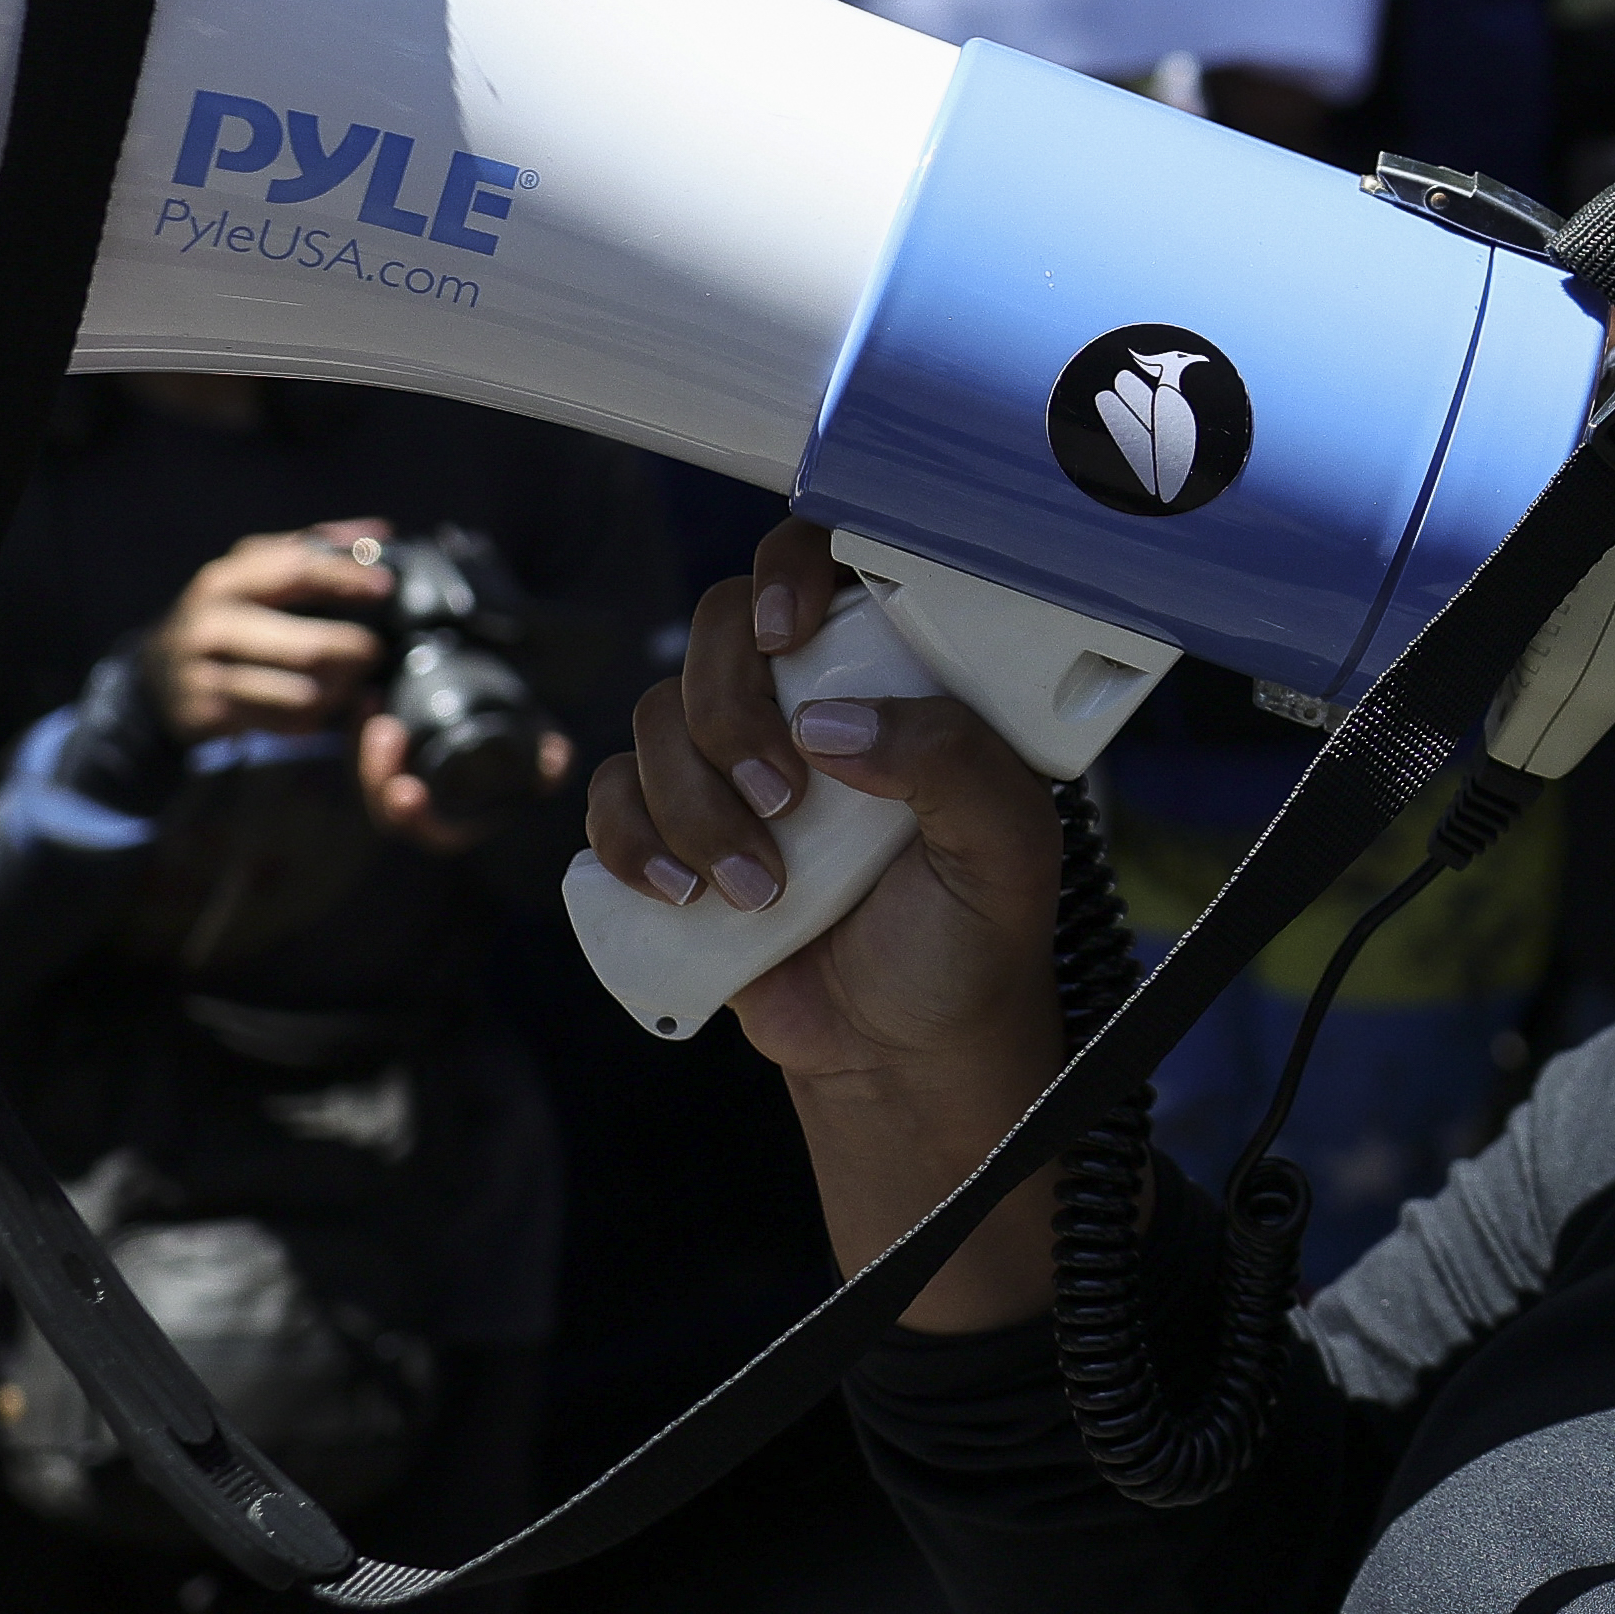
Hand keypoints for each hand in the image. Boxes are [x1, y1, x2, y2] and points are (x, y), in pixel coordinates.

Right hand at [143, 526, 393, 744]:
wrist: (156, 676)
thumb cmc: (227, 614)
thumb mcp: (253, 572)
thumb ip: (314, 548)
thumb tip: (380, 532)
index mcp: (224, 581)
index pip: (297, 571)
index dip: (348, 578)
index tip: (385, 588)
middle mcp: (211, 627)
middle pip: (309, 647)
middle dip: (355, 651)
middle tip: (375, 651)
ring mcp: (206, 675)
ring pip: (302, 693)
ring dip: (341, 690)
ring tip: (354, 681)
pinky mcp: (209, 716)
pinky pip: (283, 722)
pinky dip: (315, 718)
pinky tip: (323, 706)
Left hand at [351, 711, 568, 855]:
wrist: (499, 713)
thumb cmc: (524, 742)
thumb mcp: (542, 747)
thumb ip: (554, 759)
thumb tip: (554, 764)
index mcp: (463, 819)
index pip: (433, 831)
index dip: (415, 817)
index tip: (407, 791)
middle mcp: (429, 806)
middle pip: (387, 805)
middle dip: (378, 773)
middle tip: (386, 733)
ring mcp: (404, 780)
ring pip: (372, 778)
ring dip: (367, 746)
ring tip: (375, 705)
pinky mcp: (387, 757)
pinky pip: (363, 750)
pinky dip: (361, 725)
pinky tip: (370, 699)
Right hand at [585, 521, 1075, 1327]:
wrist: (903, 1052)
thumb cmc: (973, 939)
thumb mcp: (1005, 850)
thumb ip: (951, 761)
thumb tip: (829, 719)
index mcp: (896, 674)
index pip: (827, 560)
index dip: (789, 570)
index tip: (792, 634)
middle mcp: (808, 696)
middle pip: (717, 631)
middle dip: (734, 719)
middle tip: (786, 805)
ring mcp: (732, 758)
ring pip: (656, 715)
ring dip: (694, 806)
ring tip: (761, 891)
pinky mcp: (675, 825)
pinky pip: (609, 792)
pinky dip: (632, 841)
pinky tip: (687, 896)